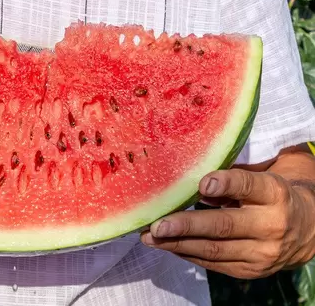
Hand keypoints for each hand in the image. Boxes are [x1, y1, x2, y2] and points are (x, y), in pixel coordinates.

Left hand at [140, 169, 314, 278]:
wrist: (309, 230)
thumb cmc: (273, 195)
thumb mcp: (262, 177)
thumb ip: (230, 178)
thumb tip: (190, 182)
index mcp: (275, 193)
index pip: (249, 186)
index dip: (226, 184)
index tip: (202, 184)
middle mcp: (271, 225)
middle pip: (225, 225)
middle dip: (187, 226)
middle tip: (157, 225)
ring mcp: (262, 253)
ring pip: (214, 250)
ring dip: (177, 244)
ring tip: (150, 237)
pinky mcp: (251, 271)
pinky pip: (214, 263)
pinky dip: (187, 254)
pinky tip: (167, 246)